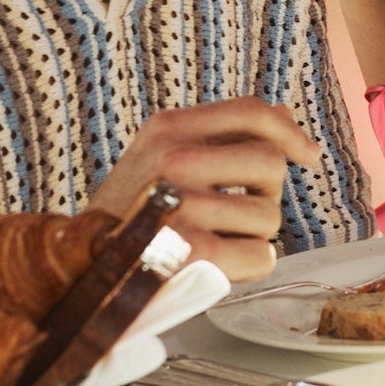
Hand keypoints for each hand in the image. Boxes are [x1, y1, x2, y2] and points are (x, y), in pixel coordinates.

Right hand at [87, 97, 320, 282]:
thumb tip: (287, 118)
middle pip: (270, 164)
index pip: (250, 111)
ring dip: (252, 234)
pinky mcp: (192, 253)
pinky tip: (219, 266)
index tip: (307, 155)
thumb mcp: (162, 158)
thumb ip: (221, 136)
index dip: (289, 132)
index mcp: (166, 130)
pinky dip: (249, 267)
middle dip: (266, 192)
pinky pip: (261, 256)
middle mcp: (172, 160)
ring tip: (212, 240)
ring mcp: (181, 207)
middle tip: (232, 213)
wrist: (76, 274)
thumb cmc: (132, 218)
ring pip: (269, 215)